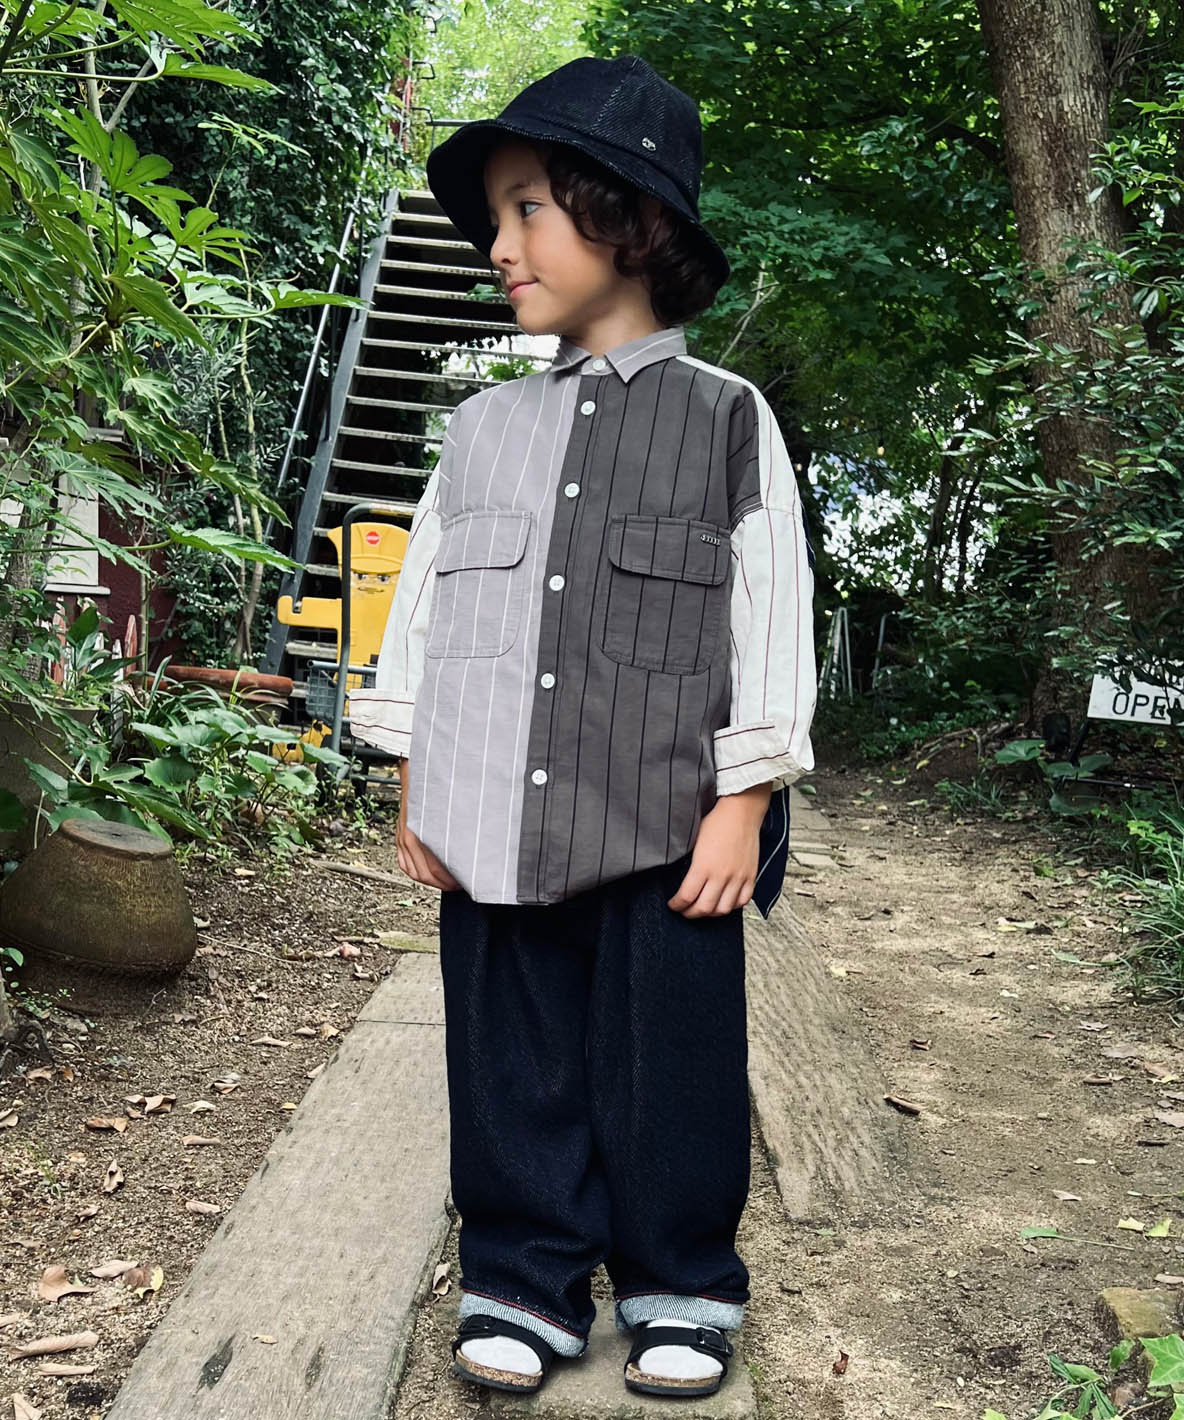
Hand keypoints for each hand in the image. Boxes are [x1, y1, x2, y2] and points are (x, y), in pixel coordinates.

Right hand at [396, 760, 460, 891]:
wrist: (417, 769)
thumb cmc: (437, 784)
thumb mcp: (458, 806)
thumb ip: (465, 826)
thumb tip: (483, 842)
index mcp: (426, 832)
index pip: (439, 869)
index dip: (454, 879)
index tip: (466, 880)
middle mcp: (411, 837)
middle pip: (427, 875)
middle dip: (445, 884)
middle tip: (459, 884)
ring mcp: (403, 837)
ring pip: (414, 872)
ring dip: (431, 881)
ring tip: (446, 881)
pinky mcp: (399, 835)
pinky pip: (404, 863)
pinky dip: (415, 872)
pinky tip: (426, 873)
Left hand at [668, 782, 772, 917]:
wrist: (741, 810)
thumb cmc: (716, 820)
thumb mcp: (694, 841)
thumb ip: (689, 864)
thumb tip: (681, 879)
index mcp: (703, 866)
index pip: (686, 897)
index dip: (677, 905)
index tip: (673, 905)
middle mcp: (721, 875)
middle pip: (704, 908)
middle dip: (691, 913)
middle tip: (685, 911)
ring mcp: (738, 877)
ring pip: (724, 909)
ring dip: (711, 913)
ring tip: (704, 909)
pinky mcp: (750, 875)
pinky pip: (743, 900)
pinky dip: (732, 906)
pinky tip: (724, 902)